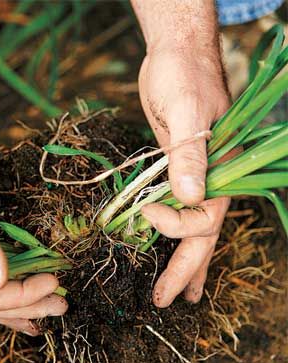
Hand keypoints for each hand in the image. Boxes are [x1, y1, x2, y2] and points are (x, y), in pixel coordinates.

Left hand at [138, 44, 230, 306]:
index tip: (145, 210)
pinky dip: (173, 232)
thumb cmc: (184, 73)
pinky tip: (169, 246)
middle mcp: (213, 179)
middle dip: (184, 270)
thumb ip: (190, 154)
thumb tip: (191, 198)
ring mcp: (195, 176)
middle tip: (165, 301)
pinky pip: (177, 208)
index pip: (202, 218)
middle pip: (203, 236)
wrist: (175, 55)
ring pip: (194, 228)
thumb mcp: (187, 109)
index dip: (172, 223)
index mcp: (223, 171)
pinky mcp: (175, 169)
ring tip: (181, 292)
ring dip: (187, 262)